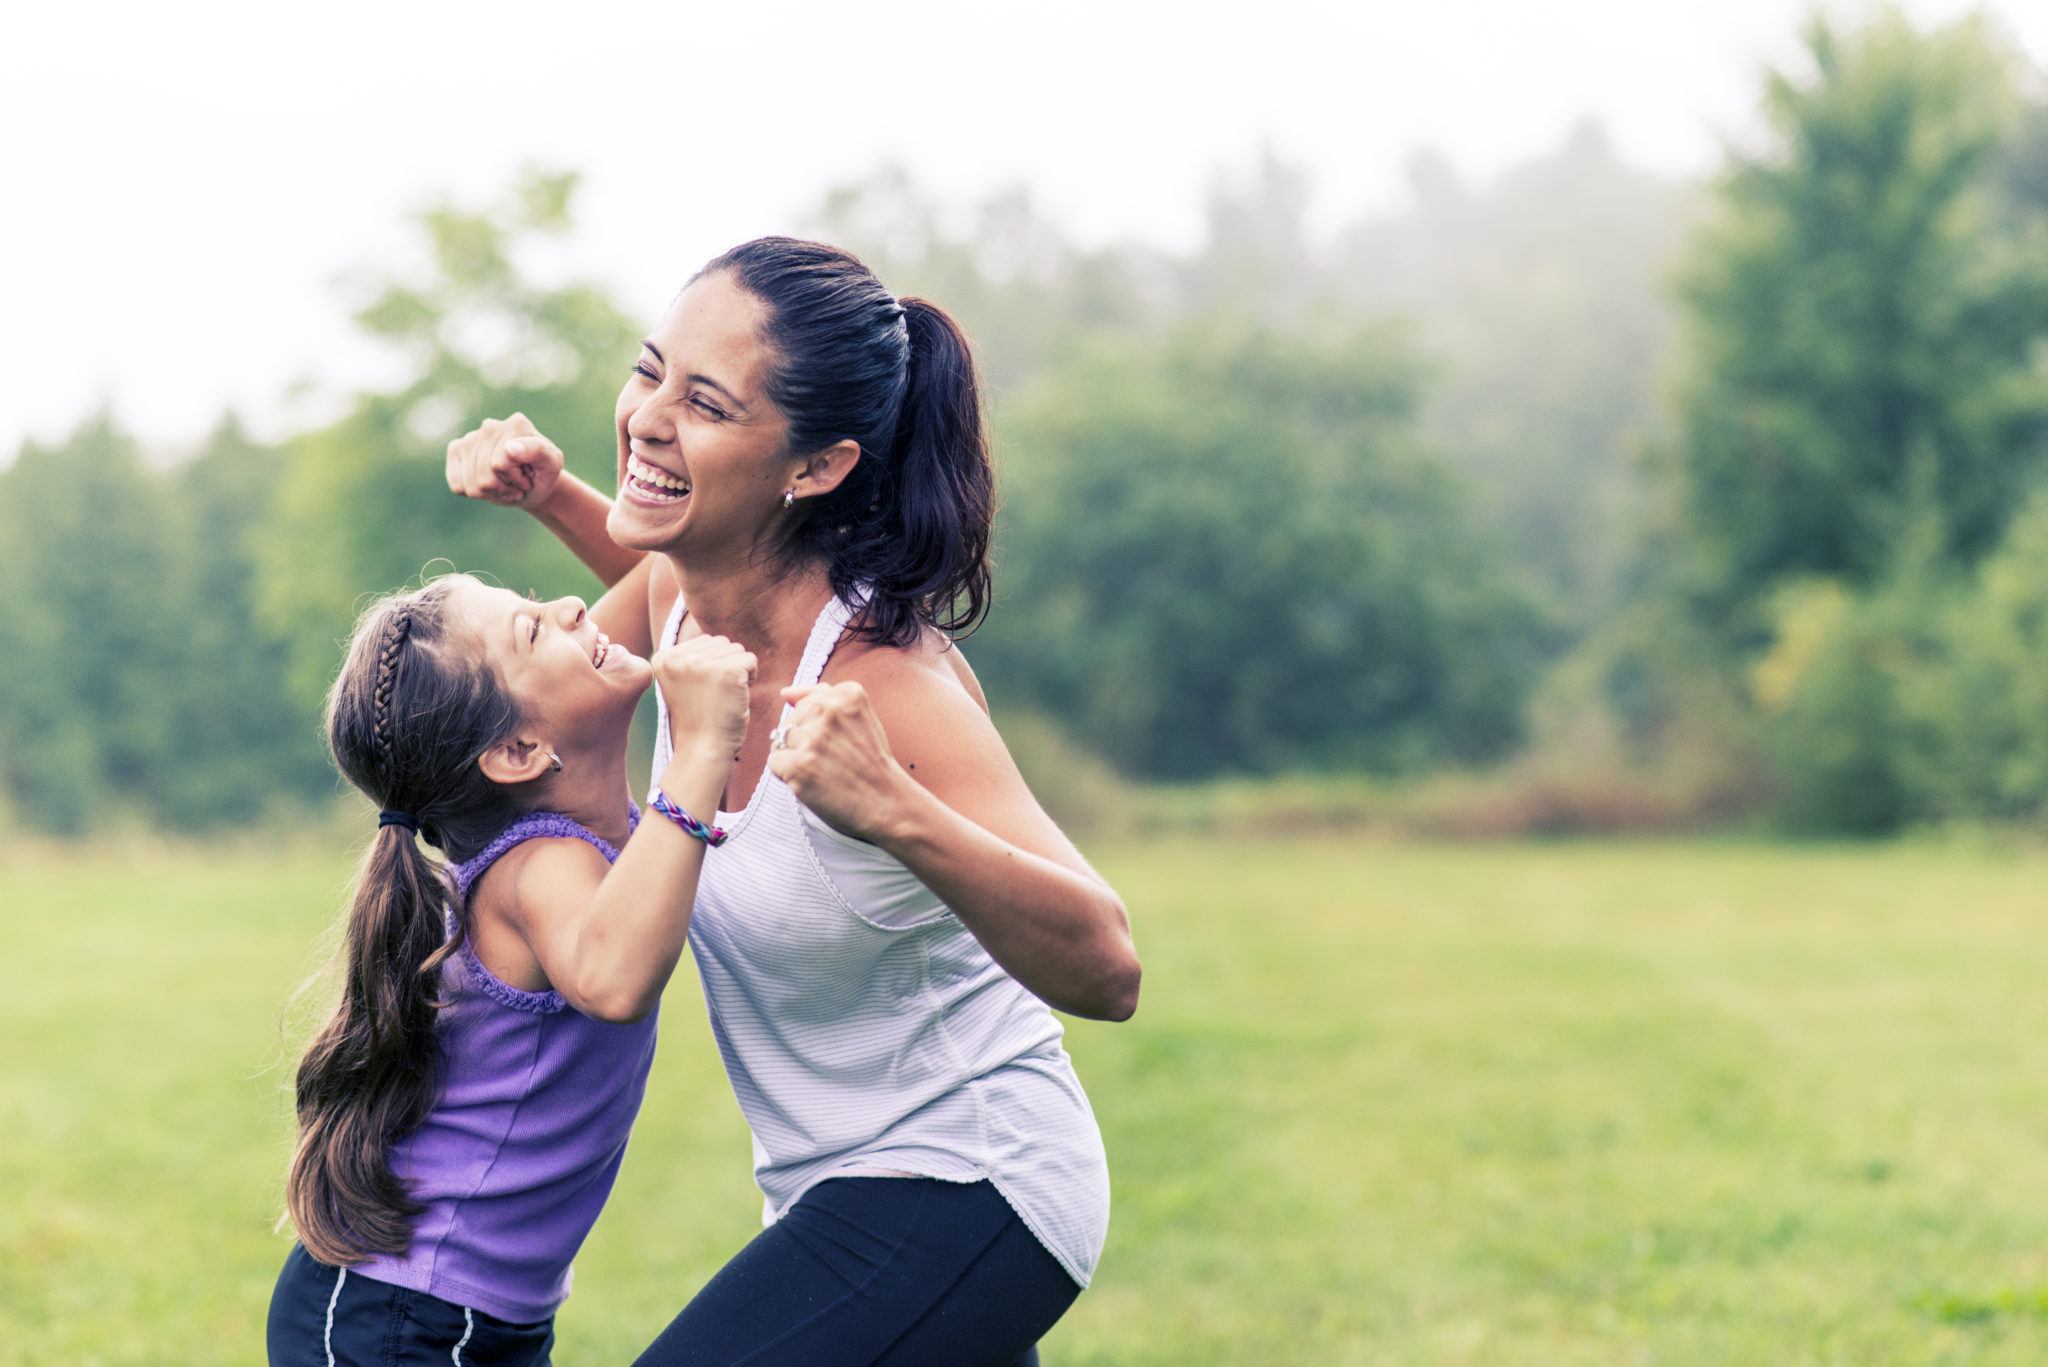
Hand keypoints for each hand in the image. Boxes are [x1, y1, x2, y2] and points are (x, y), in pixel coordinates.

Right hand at [445, 413, 565, 508]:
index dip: (516, 478)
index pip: (500, 464)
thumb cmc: (543, 472)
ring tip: (505, 483)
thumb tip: (510, 447)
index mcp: (516, 424)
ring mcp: (470, 437)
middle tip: (517, 482)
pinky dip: (474, 492)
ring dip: (490, 492)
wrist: (531, 483)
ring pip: (471, 485)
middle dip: (502, 487)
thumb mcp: (551, 464)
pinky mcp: (455, 450)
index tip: (529, 476)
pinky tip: (489, 483)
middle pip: (485, 477)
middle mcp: (490, 426)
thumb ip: (537, 452)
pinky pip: (457, 485)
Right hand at [653, 636, 755, 772]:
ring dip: (739, 671)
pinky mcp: (726, 671)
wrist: (703, 748)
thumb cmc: (699, 718)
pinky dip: (751, 678)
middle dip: (726, 665)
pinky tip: (737, 697)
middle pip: (721, 642)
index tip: (702, 691)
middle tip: (716, 695)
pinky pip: (751, 659)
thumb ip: (691, 658)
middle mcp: (678, 657)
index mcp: (663, 657)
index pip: (705, 642)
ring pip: (737, 649)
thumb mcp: (683, 682)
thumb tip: (718, 640)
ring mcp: (701, 663)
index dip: (713, 665)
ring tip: (725, 696)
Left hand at [767, 682, 914, 843]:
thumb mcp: (859, 719)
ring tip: (824, 771)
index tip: (843, 744)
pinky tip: (813, 782)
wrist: (888, 804)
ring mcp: (813, 737)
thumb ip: (823, 697)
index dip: (819, 729)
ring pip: (780, 741)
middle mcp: (829, 710)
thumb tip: (785, 693)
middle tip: (834, 761)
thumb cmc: (872, 765)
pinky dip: (788, 777)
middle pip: (791, 721)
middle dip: (804, 742)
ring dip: (795, 759)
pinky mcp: (798, 764)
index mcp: (847, 693)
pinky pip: (774, 763)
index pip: (807, 703)